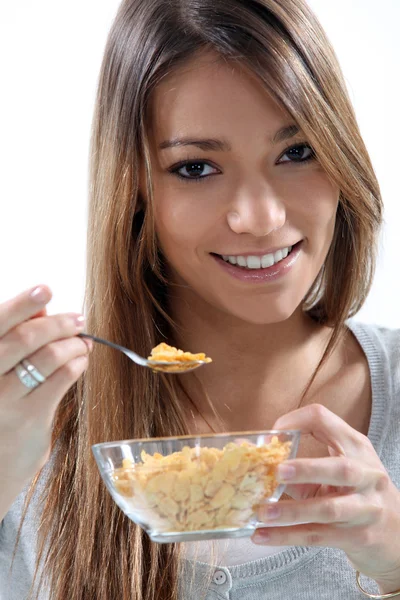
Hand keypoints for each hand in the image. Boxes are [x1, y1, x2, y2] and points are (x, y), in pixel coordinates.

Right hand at [0, 285, 91, 518]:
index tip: (45, 289)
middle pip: (25, 336)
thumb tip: (41, 310)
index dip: (22, 303)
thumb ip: (12, 342)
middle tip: (78, 319)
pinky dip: (77, 363)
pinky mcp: (29, 418)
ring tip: (82, 343)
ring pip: (48, 356)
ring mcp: (5, 399)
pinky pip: (61, 379)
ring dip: (73, 343)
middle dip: (58, 322)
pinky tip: (80, 361)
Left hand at [252, 404, 399, 592]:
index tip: (272, 434)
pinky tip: (263, 535)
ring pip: (328, 509)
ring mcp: (367, 509)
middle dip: (306, 469)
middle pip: (340, 470)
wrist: (396, 536)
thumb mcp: (338, 474)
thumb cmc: (357, 495)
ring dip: (291, 511)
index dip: (296, 422)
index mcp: (356, 448)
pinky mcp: (359, 538)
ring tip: (262, 512)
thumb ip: (302, 470)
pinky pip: (319, 536)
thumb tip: (257, 467)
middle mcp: (367, 475)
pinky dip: (288, 536)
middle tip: (276, 471)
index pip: (325, 421)